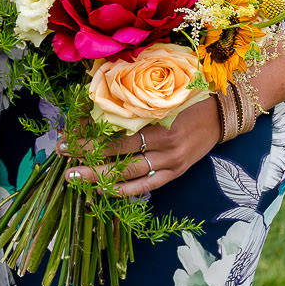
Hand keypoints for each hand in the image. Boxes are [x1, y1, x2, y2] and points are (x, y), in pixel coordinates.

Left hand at [62, 96, 222, 196]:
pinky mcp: (177, 172)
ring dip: (99, 177)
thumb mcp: (159, 94)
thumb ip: (131, 102)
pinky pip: (147, 185)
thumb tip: (94, 106)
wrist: (223, 111)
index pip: (114, 133)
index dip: (88, 136)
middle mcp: (163, 143)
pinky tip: (105, 191)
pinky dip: (125, 190)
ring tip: (75, 177)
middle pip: (117, 155)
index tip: (65, 135)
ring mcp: (171, 161)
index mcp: (157, 119)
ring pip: (129, 174)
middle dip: (86, 157)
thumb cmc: (187, 96)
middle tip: (61, 156)